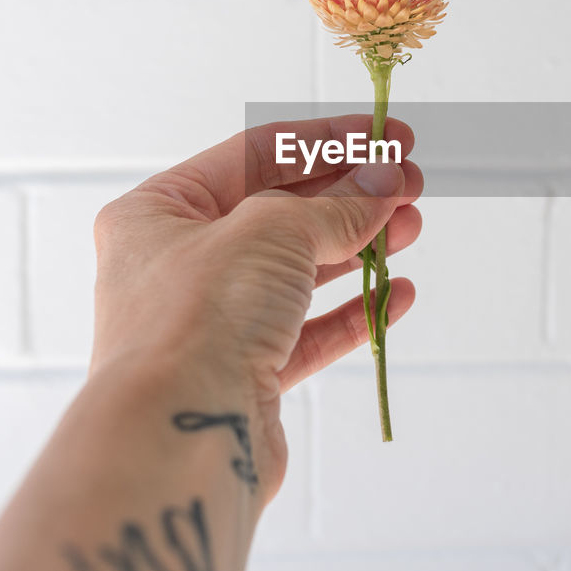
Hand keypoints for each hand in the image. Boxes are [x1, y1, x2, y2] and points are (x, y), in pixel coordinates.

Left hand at [88, 116, 422, 503]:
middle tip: (410, 183)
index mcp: (159, 212)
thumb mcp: (273, 231)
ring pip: (297, 271)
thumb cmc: (199, 315)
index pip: (254, 154)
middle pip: (280, 212)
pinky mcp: (243, 374)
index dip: (328, 140)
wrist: (178, 436)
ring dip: (358, 248)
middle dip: (351, 194)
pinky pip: (305, 332)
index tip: (388, 134)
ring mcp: (210, 322)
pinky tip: (396, 295)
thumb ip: (337, 205)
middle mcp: (177, 264)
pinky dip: (351, 311)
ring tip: (412, 227)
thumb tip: (384, 183)